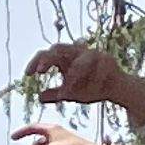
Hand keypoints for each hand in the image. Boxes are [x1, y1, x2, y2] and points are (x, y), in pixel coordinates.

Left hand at [27, 42, 144, 122]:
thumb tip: (39, 97)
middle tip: (40, 71)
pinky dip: (93, 82)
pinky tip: (91, 92)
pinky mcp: (108, 60)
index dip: (36, 61)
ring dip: (73, 77)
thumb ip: (56, 94)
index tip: (27, 74)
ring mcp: (94, 54)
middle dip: (49, 58)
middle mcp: (78, 52)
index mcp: (66, 58)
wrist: (117, 89)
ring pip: (80, 60)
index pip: (47, 53)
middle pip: (59, 47)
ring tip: (67, 93)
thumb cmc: (91, 88)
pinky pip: (98, 70)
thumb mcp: (71, 93)